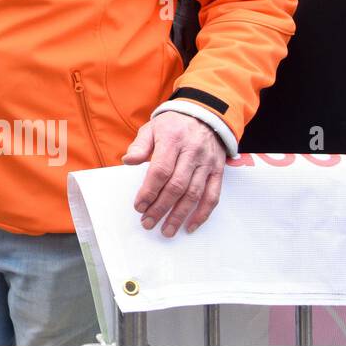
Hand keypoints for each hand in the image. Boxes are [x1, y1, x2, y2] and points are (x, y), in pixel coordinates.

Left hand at [122, 113, 225, 237]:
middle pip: (176, 186)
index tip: (139, 206)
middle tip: (148, 223)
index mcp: (173, 140)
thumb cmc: (173, 125)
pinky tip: (190, 226)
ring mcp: (207, 163)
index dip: (149, 191)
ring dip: (179, 215)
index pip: (160, 170)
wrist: (205, 115)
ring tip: (166, 230)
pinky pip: (213, 196)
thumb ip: (140, 145)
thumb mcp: (152, 128)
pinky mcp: (218, 171)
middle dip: (161, 208)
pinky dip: (202, 214)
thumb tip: (127, 161)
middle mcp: (192, 152)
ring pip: (194, 194)